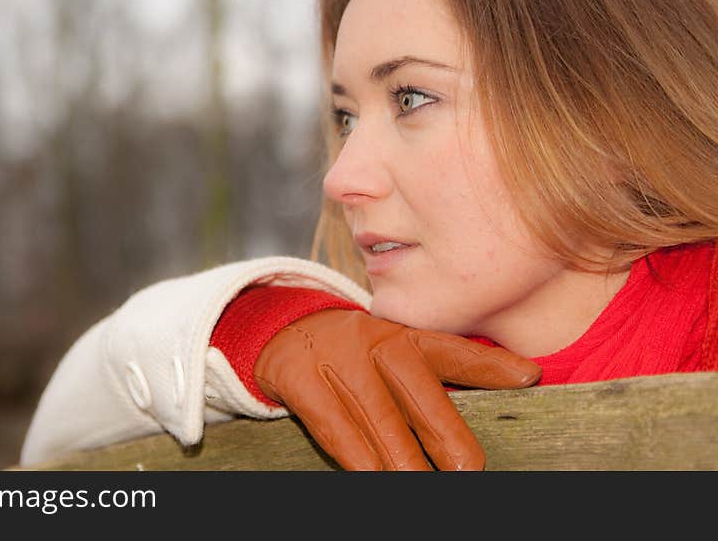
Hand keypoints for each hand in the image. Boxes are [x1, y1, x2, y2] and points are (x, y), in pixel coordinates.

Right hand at [253, 308, 540, 470]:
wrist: (286, 332)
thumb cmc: (358, 355)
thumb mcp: (400, 349)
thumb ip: (449, 369)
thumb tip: (522, 382)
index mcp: (408, 339)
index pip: (454, 351)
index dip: (492, 365)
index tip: (527, 377)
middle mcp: (379, 346)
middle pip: (421, 396)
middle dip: (447, 437)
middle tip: (468, 468)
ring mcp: (341, 363)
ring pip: (380, 422)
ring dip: (403, 462)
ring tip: (419, 482)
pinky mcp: (304, 382)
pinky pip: (337, 430)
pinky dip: (358, 460)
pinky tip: (372, 476)